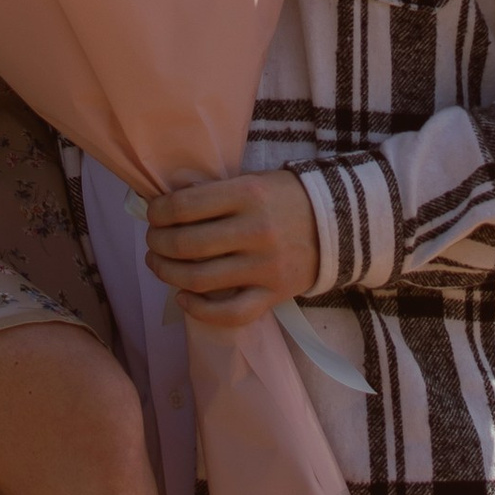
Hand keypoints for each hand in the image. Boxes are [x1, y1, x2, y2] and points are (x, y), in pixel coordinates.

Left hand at [145, 169, 319, 327]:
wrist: (341, 224)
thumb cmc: (286, 198)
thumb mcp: (252, 181)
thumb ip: (215, 194)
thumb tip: (166, 207)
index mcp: (248, 195)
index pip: (184, 206)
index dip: (158, 213)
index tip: (153, 215)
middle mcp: (255, 231)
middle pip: (186, 244)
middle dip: (158, 243)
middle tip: (154, 241)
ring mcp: (265, 267)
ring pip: (200, 280)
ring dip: (167, 273)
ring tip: (159, 264)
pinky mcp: (274, 294)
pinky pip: (230, 313)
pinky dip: (199, 310)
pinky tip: (183, 298)